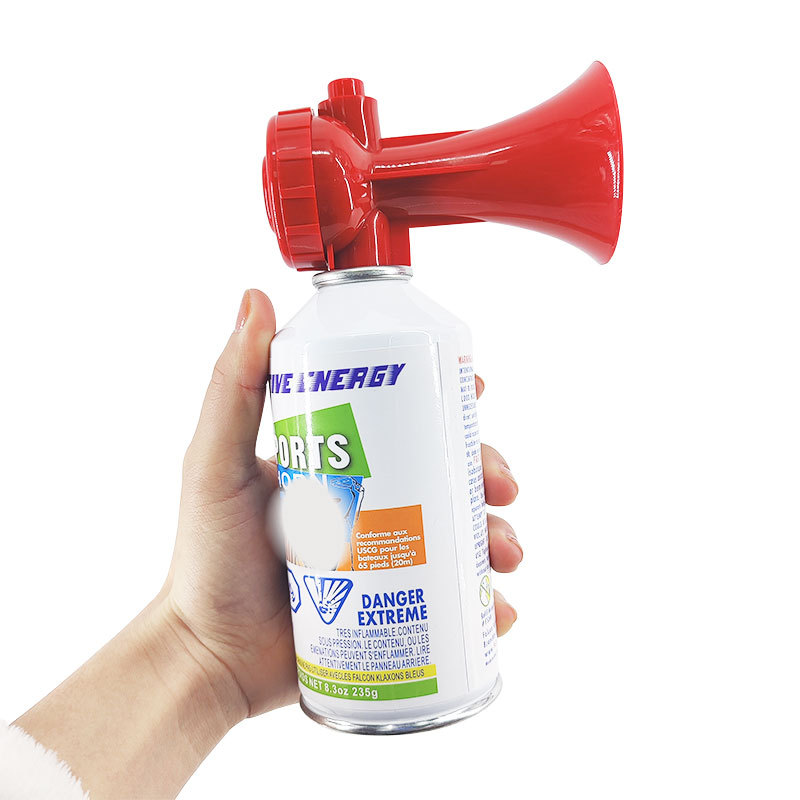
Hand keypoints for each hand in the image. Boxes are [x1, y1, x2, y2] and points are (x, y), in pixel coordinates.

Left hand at [163, 289, 522, 718]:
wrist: (210, 658)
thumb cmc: (206, 559)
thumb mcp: (216, 462)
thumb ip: (232, 385)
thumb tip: (255, 300)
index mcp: (339, 461)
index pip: (401, 417)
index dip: (445, 401)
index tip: (474, 391)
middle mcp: (368, 502)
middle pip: (445, 474)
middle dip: (486, 473)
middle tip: (502, 488)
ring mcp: (384, 556)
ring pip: (460, 533)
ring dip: (496, 537)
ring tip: (504, 555)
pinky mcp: (395, 607)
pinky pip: (453, 599)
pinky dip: (485, 602)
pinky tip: (497, 610)